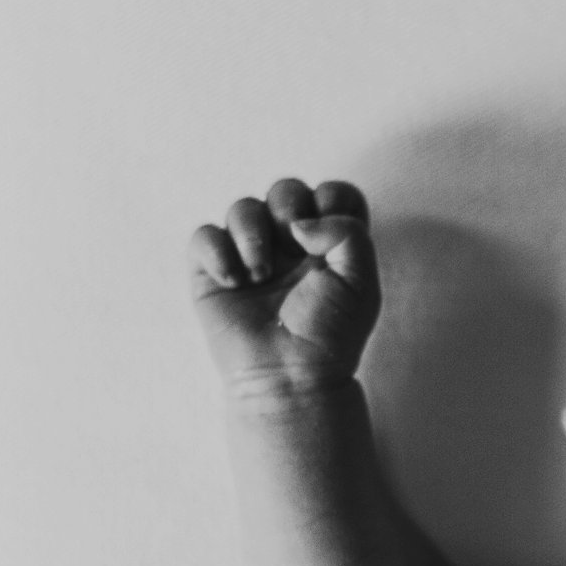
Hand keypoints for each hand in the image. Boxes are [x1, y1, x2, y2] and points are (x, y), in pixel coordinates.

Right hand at [189, 179, 379, 400]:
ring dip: (252, 233)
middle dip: (288, 205)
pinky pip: (204, 236)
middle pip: (286, 190)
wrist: (290, 375)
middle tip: (293, 244)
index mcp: (330, 245)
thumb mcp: (361, 282)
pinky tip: (235, 281)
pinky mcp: (214, 273)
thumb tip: (299, 222)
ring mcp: (251, 257)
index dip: (331, 200)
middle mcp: (291, 246)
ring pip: (243, 207)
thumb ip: (347, 232)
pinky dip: (217, 252)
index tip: (328, 237)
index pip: (332, 194)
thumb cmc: (329, 333)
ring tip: (261, 274)